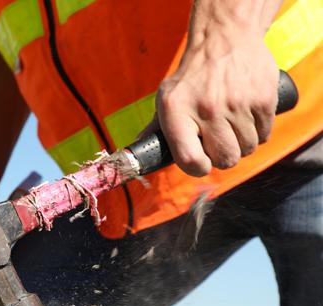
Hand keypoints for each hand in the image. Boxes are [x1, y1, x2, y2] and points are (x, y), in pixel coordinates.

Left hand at [156, 10, 278, 176]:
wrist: (224, 38)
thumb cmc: (192, 76)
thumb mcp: (167, 98)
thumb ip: (156, 127)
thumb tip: (141, 149)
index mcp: (176, 111)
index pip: (190, 159)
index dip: (198, 168)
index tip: (201, 163)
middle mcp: (206, 109)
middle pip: (225, 159)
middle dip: (222, 156)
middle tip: (218, 140)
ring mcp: (237, 104)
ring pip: (247, 149)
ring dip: (241, 144)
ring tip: (232, 125)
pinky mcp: (263, 99)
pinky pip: (264, 135)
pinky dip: (258, 132)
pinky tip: (246, 116)